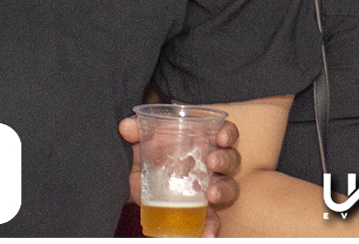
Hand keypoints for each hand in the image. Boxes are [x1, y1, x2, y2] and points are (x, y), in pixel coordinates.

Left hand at [118, 117, 241, 237]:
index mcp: (205, 143)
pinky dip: (212, 228)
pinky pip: (215, 221)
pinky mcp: (206, 214)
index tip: (222, 137)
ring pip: (230, 187)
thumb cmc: (155, 160)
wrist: (147, 188)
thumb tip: (126, 125)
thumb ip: (138, 134)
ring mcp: (212, 190)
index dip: (228, 133)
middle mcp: (214, 165)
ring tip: (211, 195)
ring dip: (223, 189)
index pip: (226, 134)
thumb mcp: (145, 147)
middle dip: (225, 160)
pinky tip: (207, 235)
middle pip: (231, 159)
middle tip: (212, 162)